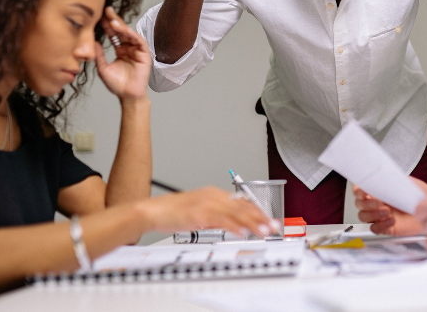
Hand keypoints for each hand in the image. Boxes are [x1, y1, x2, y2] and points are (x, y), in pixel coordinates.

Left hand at [95, 7, 151, 100]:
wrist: (127, 96)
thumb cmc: (117, 85)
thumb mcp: (103, 68)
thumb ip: (98, 55)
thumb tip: (92, 42)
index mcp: (121, 50)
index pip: (114, 35)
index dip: (107, 25)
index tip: (99, 16)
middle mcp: (129, 48)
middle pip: (122, 31)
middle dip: (115, 20)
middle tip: (107, 10)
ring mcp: (137, 50)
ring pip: (130, 34)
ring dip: (122, 27)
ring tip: (112, 21)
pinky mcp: (145, 55)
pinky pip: (139, 41)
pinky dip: (132, 35)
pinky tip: (124, 30)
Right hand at [142, 186, 277, 236]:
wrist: (153, 211)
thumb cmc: (172, 213)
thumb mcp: (199, 212)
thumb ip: (216, 217)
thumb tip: (231, 225)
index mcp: (214, 194)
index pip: (242, 202)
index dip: (257, 211)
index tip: (268, 220)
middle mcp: (213, 196)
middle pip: (242, 206)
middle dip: (261, 217)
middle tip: (274, 226)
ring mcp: (207, 203)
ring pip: (236, 213)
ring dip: (252, 223)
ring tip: (264, 231)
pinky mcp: (200, 213)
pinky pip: (222, 220)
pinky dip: (234, 226)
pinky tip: (243, 233)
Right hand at [353, 178, 426, 234]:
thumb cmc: (422, 197)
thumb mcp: (412, 184)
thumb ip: (398, 181)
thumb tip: (387, 178)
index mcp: (380, 191)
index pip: (360, 190)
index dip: (358, 191)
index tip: (364, 191)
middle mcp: (377, 203)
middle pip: (359, 204)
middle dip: (367, 203)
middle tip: (380, 202)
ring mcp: (380, 216)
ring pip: (363, 216)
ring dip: (373, 213)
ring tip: (387, 211)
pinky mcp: (386, 228)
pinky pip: (374, 228)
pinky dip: (380, 225)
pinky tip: (391, 221)